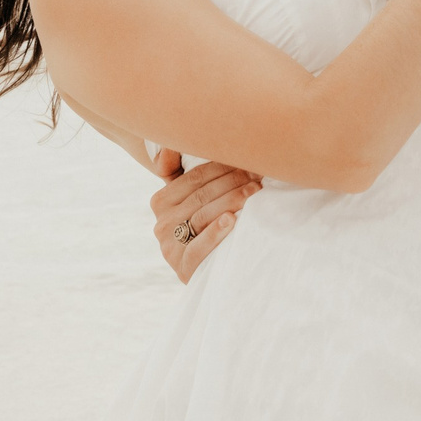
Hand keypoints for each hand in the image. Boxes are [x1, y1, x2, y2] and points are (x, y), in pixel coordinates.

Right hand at [149, 149, 258, 282]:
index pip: (194, 178)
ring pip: (203, 215)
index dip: (222, 167)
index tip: (248, 160)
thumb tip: (171, 145)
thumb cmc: (205, 231)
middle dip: (233, 181)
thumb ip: (183, 173)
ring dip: (232, 200)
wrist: (210, 275)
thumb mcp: (192, 202)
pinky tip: (231, 220)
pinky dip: (215, 232)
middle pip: (202, 195)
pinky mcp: (182, 267)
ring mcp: (170, 246)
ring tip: (255, 192)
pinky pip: (199, 246)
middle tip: (259, 175)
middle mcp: (161, 223)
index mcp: (160, 202)